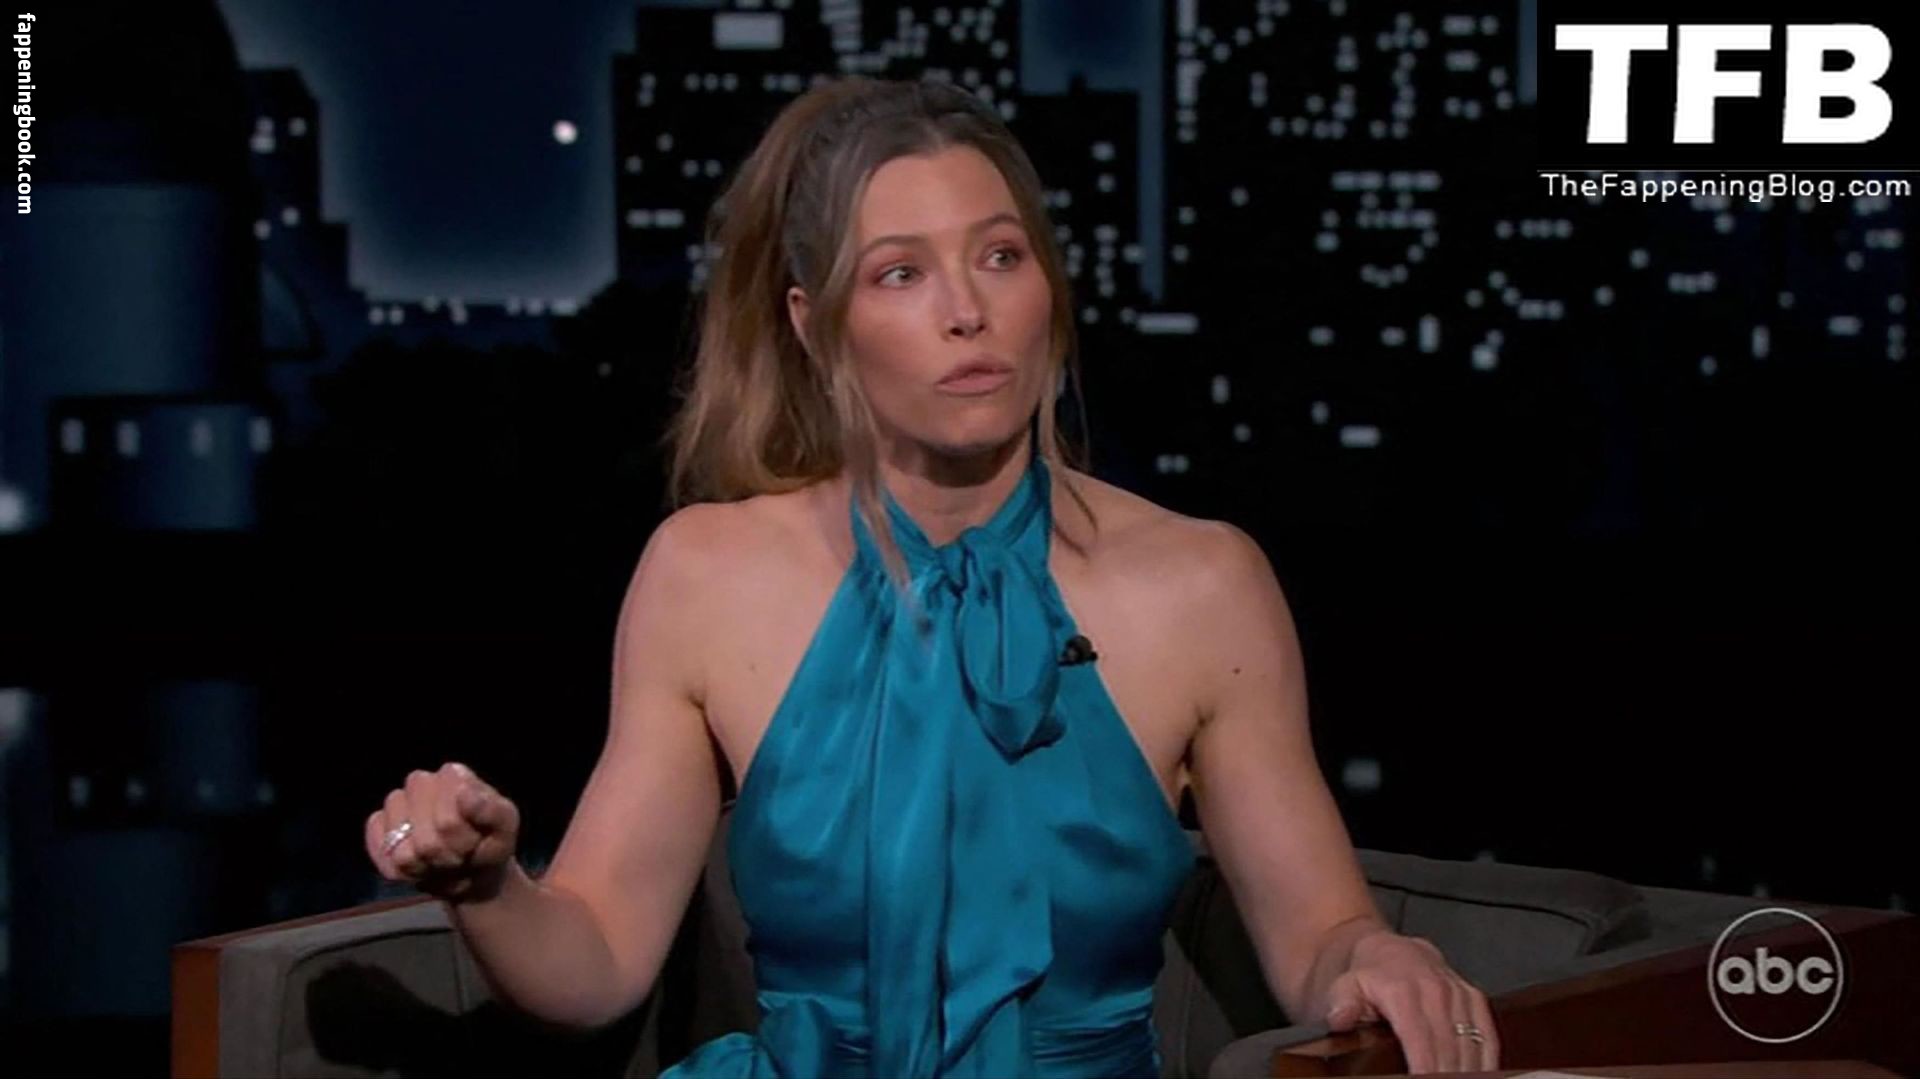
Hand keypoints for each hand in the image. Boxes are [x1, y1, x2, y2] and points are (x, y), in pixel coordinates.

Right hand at [364, 762, 520, 902]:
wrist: (474, 868)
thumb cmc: (490, 841)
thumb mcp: (505, 827)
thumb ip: (491, 811)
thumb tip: (464, 794)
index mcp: (452, 775)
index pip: (448, 822)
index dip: (464, 843)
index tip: (476, 843)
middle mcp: (419, 783)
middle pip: (426, 842)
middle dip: (448, 858)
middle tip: (461, 854)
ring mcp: (395, 804)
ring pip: (403, 855)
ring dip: (427, 868)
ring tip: (443, 860)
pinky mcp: (378, 827)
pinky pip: (383, 858)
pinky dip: (403, 872)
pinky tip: (420, 865)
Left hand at [1322, 931, 1500, 1073]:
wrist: (1386, 950)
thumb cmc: (1366, 976)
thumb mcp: (1343, 986)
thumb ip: (1342, 1004)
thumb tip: (1340, 1017)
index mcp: (1403, 991)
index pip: (1420, 1041)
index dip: (1424, 1069)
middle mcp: (1436, 991)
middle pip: (1449, 1048)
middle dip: (1446, 1075)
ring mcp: (1459, 994)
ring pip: (1472, 1044)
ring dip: (1468, 1070)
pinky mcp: (1474, 999)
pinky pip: (1488, 1035)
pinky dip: (1487, 1059)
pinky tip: (1482, 1074)